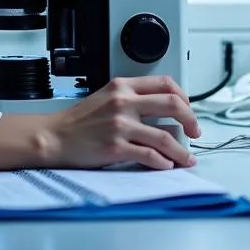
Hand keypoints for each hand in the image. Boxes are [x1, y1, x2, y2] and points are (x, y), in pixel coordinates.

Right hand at [42, 75, 200, 169]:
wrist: (55, 136)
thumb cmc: (79, 121)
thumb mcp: (106, 97)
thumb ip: (132, 99)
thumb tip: (163, 112)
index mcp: (122, 86)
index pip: (165, 83)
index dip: (184, 97)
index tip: (188, 110)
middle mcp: (123, 102)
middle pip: (173, 105)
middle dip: (191, 121)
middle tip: (195, 132)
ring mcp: (120, 125)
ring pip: (166, 136)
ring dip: (181, 151)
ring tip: (186, 158)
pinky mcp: (116, 147)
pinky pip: (150, 156)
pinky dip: (163, 163)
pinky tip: (165, 165)